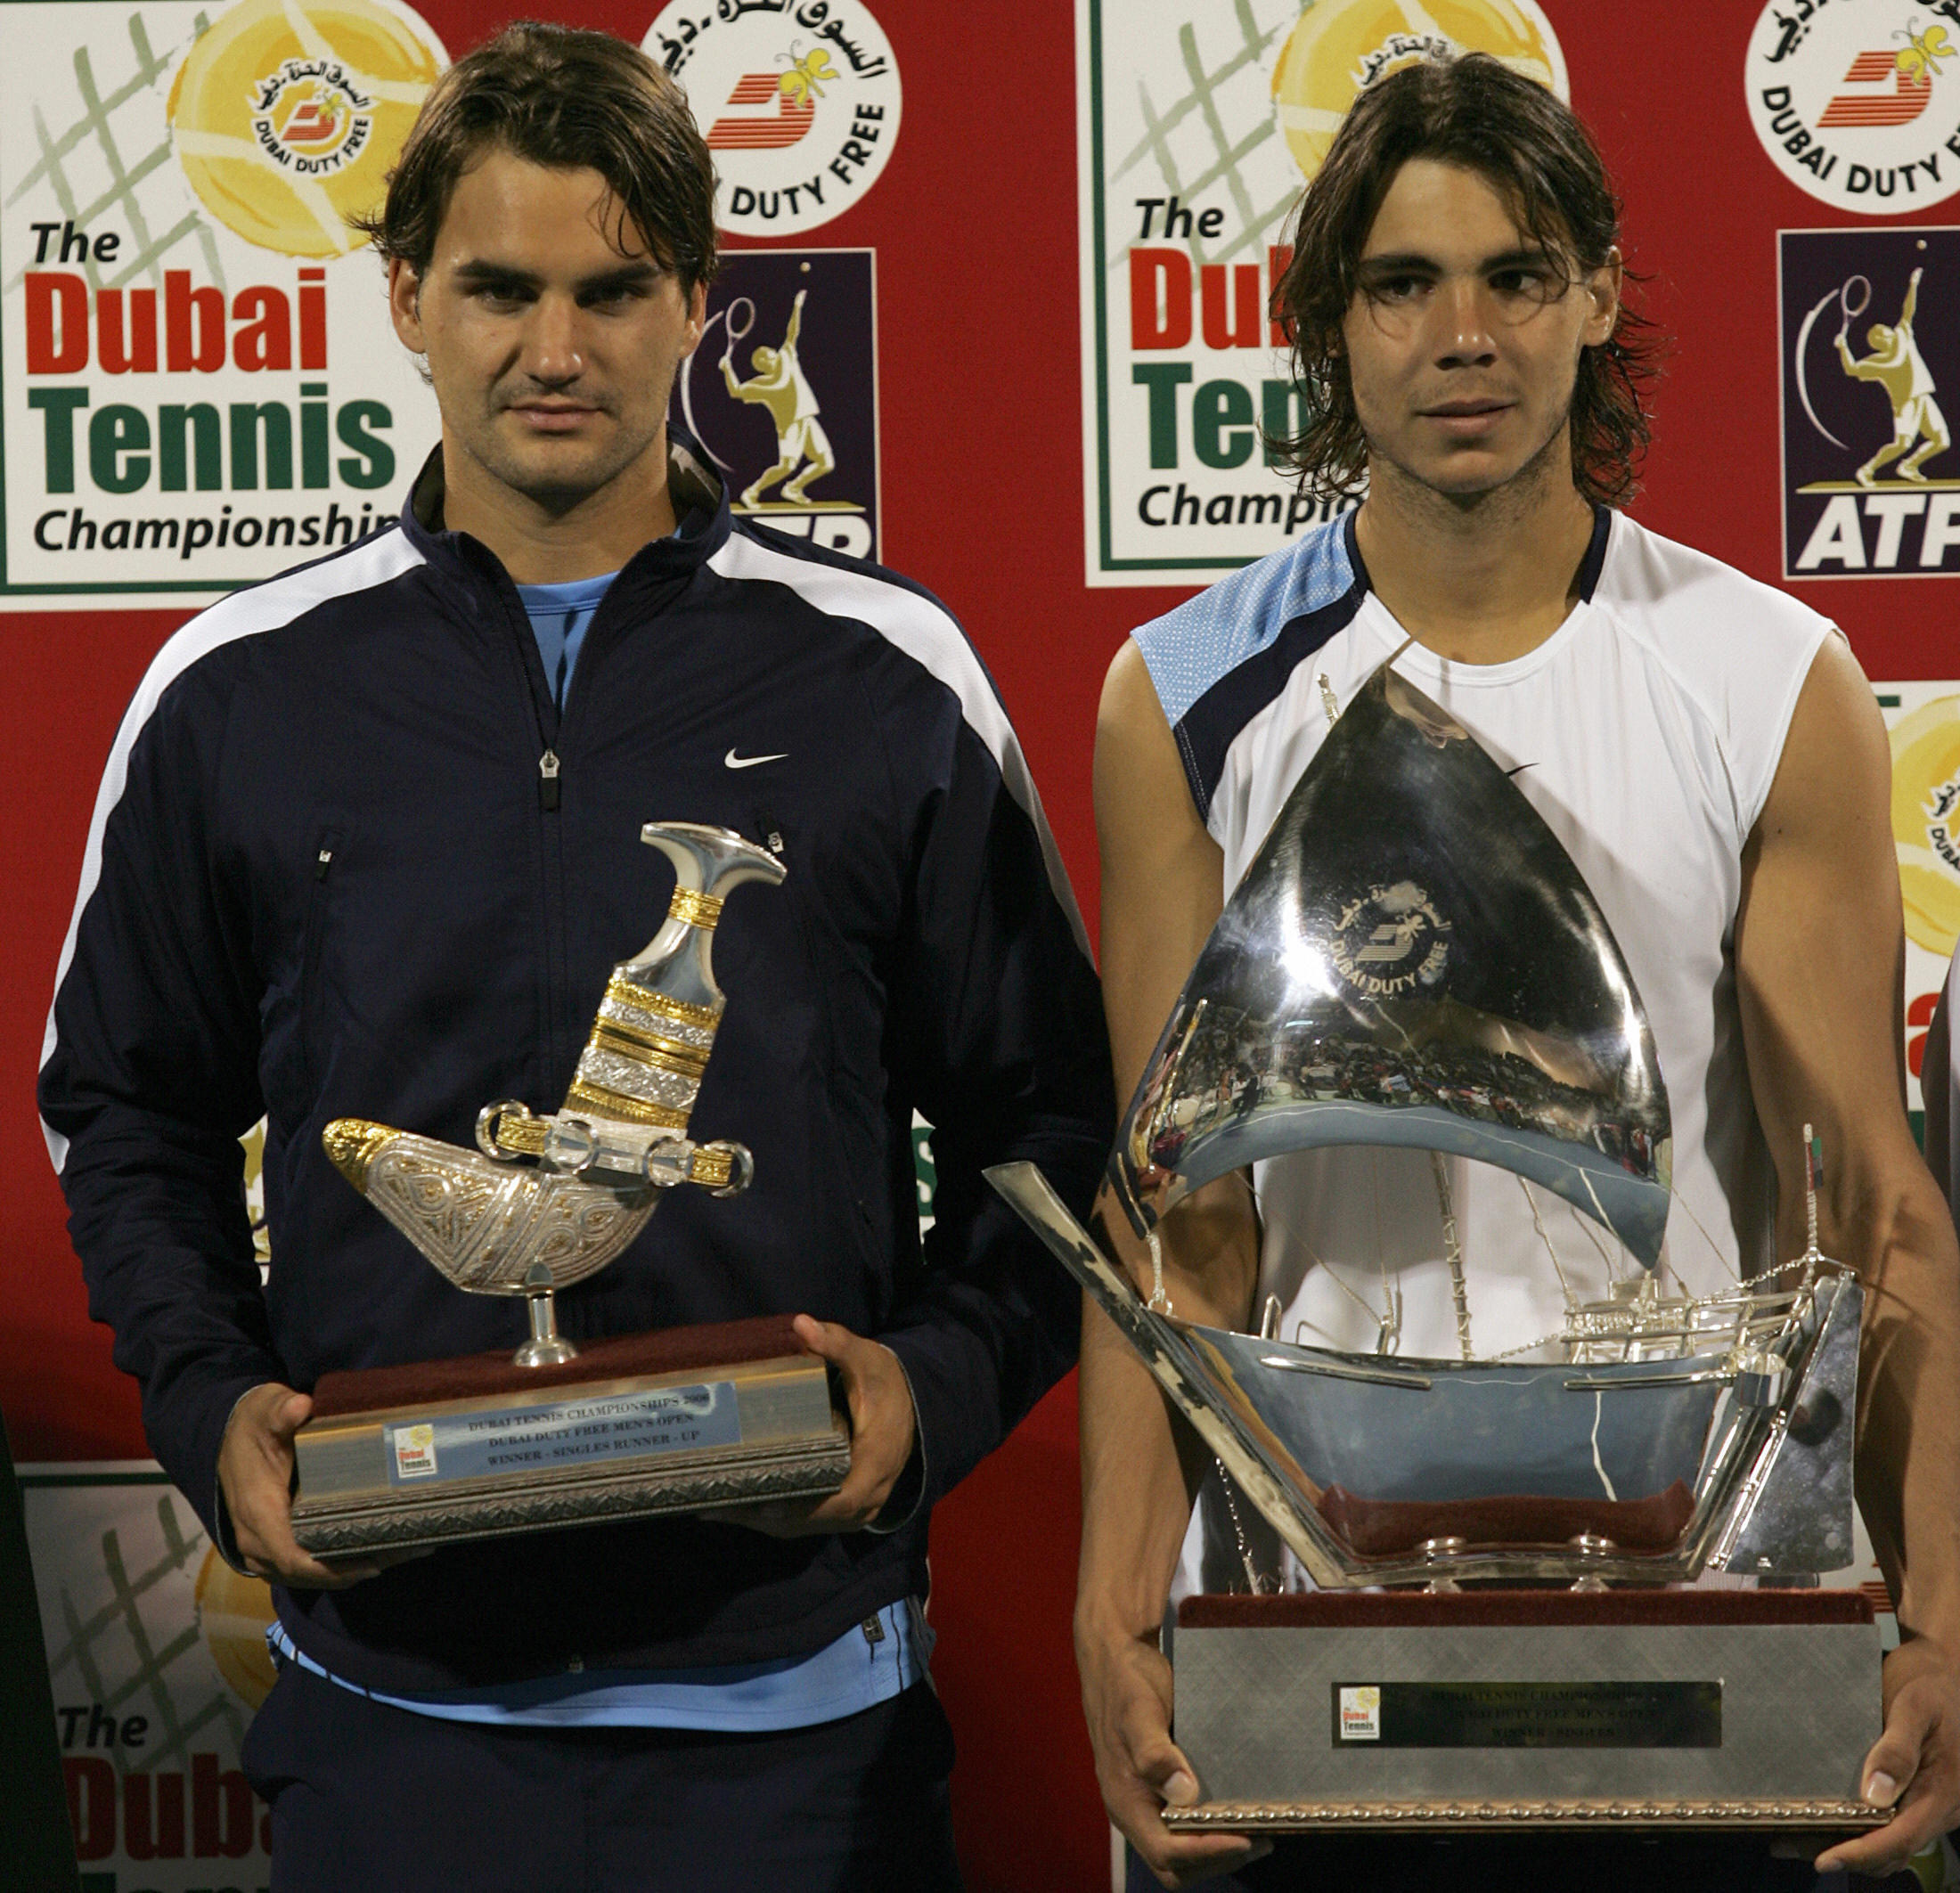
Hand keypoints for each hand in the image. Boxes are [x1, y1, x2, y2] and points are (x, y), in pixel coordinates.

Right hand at [216, 1383, 387, 1588]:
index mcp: (258, 1512)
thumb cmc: (253, 1425)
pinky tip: (367, 1555)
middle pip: (304, 1572)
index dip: (331, 1569)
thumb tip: (300, 1405)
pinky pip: (300, 1568)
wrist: (227, 1435)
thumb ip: (283, 1410)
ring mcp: (259, 1548)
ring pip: (303, 1575)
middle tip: (401, 1552)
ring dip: (345, 1572)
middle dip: (351, 1570)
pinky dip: (331, 1567)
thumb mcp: (266, 1411)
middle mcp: (255, 1539)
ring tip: (394, 1554)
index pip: (292, 1557)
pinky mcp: (269, 1545)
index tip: (372, 1564)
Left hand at [704, 1316, 916, 1535]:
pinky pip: (812, 1521)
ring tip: (720, 1507)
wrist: (913, 1403)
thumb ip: (836, 1342)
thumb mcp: (866, 1358)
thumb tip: (801, 1324)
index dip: (804, 1508)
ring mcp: (861, 1506)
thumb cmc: (886, 1382)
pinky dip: (780, 1517)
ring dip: (767, 1521)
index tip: (765, 1504)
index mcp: (876, 1460)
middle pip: (815, 1520)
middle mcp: (870, 1493)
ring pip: (810, 1526)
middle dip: (767, 1516)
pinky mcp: (848, 1507)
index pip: (842, 1499)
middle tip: (720, 1504)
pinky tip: (745, 1506)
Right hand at [1077, 1616, 1269, 1887]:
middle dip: (1216, 1859)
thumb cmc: (1125, 1682)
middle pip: (1174, 1865)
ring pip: (1182, 1851)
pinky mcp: (1159, 1787)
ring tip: (1258, 1830)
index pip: (1165, 1851)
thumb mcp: (1138, 1712)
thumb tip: (1182, 1793)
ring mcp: (1146, 1800)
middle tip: (1259, 1840)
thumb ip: (1154, 1753)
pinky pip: (1185, 1826)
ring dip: (1218, 1849)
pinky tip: (1237, 1811)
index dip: (1205, 1853)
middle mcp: (1134, 1809)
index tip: (1245, 1839)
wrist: (1116, 1654)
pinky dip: (1213, 1830)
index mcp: (1124, 1801)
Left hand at [1816, 1635, 1959, 1873]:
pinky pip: (1892, 1824)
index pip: (1901, 1838)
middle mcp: (1942, 1808)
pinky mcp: (1919, 1797)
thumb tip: (1875, 1796)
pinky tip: (1825, 1821)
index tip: (1825, 1859)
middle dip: (1847, 1855)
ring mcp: (1932, 1805)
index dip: (1862, 1853)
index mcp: (1945, 1791)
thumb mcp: (1914, 1707)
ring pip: (1892, 1842)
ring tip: (1797, 1840)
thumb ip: (1897, 1750)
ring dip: (1850, 1847)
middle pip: (1893, 1849)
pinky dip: (1860, 1831)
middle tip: (1792, 1846)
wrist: (1947, 1670)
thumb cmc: (1930, 1684)